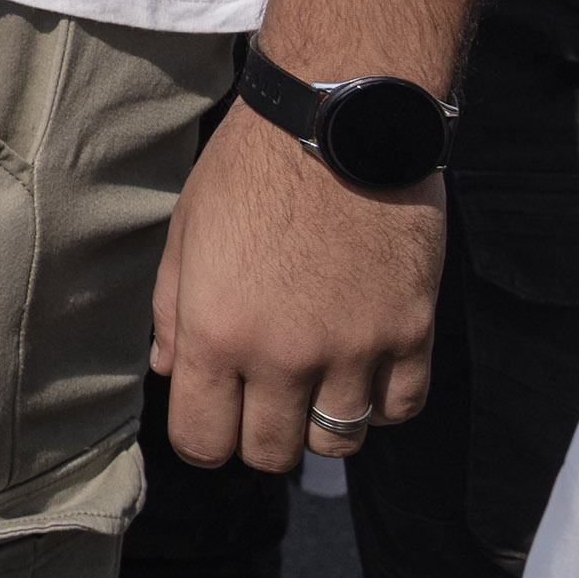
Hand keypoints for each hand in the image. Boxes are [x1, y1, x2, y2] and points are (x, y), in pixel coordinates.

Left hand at [152, 96, 445, 474]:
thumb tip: (167, 368)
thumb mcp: (186, 231)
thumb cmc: (248, 170)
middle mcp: (283, 357)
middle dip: (260, 435)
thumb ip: (171, 309)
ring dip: (322, 421)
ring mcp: (353, 351)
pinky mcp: (411, 335)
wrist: (337, 124)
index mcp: (215, 333)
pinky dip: (380, 401)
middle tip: (262, 398)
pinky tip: (362, 367)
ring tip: (313, 380)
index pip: (203, 441)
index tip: (212, 417)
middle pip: (271, 452)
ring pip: (339, 442)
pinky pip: (399, 410)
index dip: (203, 438)